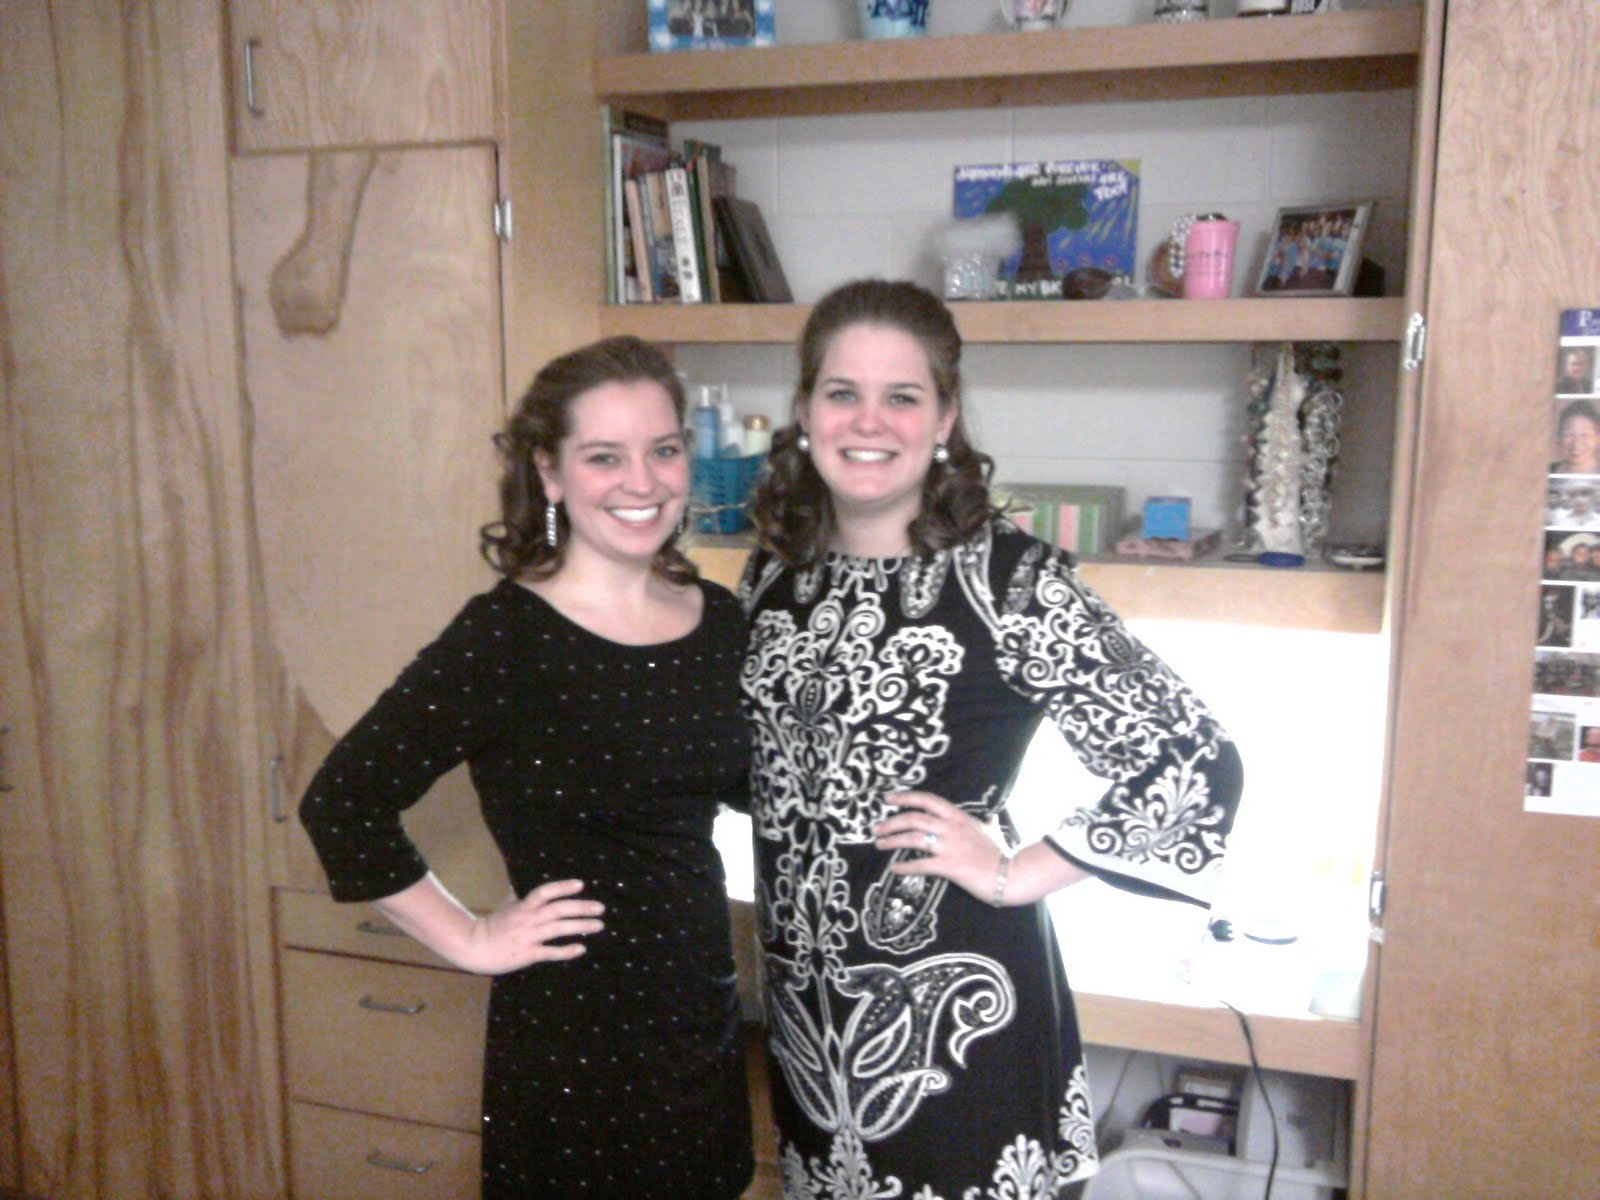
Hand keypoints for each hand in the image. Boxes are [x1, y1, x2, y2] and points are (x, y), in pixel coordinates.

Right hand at [462, 879, 605, 974]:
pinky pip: (550, 952)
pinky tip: (581, 949)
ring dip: (581, 926)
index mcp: (523, 906)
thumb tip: (516, 886)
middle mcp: (528, 919)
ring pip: (559, 929)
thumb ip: (516, 897)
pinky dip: (566, 950)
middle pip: (558, 909)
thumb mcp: (505, 906)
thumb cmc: (491, 925)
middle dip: (581, 908)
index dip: (562, 887)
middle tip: (601, 908)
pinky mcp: (528, 954)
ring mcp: (529, 937)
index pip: (545, 892)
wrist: (475, 947)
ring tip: (598, 926)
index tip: (580, 885)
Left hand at [873, 790, 1006, 903]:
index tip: (888, 799)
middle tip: (876, 828)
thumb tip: (990, 814)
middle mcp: (951, 828)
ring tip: (879, 844)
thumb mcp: (989, 829)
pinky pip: (921, 865)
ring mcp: (950, 847)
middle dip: (892, 822)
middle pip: (914, 819)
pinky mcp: (950, 867)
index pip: (927, 800)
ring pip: (914, 839)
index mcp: (958, 816)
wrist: (1010, 874)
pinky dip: (904, 867)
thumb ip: (984, 821)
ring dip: (892, 841)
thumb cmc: (999, 853)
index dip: (906, 797)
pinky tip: (893, 869)